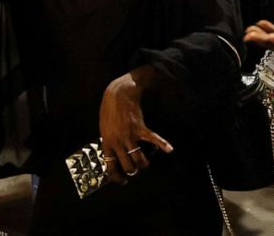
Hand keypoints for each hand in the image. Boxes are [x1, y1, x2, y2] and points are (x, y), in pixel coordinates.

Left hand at [99, 67, 172, 183]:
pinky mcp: (140, 128)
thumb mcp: (104, 128)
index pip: (110, 167)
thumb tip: (113, 153)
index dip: (117, 178)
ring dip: (144, 164)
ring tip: (145, 164)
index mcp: (106, 143)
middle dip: (133, 171)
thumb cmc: (109, 109)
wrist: (118, 93)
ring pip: (139, 159)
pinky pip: (153, 139)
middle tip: (136, 170)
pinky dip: (163, 144)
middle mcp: (118, 142)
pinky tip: (169, 149)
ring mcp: (129, 136)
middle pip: (128, 166)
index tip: (123, 180)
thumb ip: (108, 141)